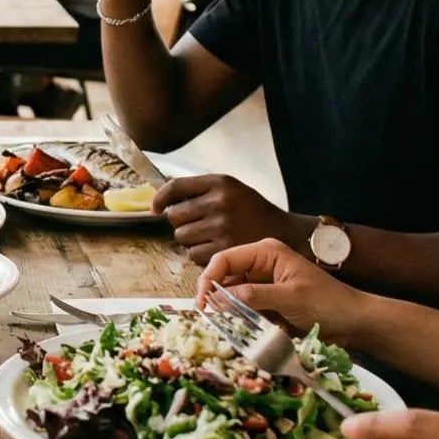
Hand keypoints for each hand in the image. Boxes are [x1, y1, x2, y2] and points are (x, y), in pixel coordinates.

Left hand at [153, 173, 306, 261]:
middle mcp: (219, 202)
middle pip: (174, 216)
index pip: (176, 186)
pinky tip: (215, 248)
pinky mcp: (224, 250)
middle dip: (180, 222)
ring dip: (189, 239)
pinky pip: (193, 255)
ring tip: (208, 236)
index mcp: (220, 183)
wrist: (283, 232)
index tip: (155, 208)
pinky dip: (199, 254)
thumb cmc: (251, 210)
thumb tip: (163, 200)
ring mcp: (221, 227)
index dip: (160, 198)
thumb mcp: (230, 189)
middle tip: (197, 224)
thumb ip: (201, 191)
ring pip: (181, 237)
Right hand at [195, 237, 367, 337]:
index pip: (225, 259)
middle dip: (216, 297)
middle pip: (224, 277)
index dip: (208, 278)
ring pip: (231, 297)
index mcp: (266, 252)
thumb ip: (255, 296)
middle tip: (210, 319)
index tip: (202, 303)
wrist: (353, 322)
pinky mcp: (266, 303)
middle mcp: (260, 265)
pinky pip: (243, 311)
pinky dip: (241, 321)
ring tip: (229, 327)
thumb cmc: (328, 303)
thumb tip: (220, 299)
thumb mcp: (291, 297)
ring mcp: (262, 285)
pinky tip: (243, 331)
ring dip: (229, 312)